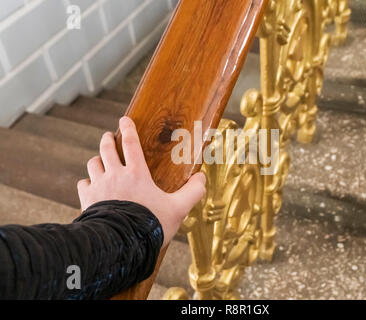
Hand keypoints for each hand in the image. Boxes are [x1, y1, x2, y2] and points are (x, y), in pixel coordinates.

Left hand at [77, 116, 205, 246]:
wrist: (121, 243)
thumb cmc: (151, 225)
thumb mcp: (178, 209)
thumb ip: (192, 193)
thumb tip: (202, 179)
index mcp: (137, 173)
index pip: (131, 143)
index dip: (127, 129)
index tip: (124, 119)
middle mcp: (116, 175)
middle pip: (107, 149)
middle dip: (107, 140)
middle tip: (108, 137)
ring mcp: (99, 186)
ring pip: (93, 164)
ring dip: (97, 160)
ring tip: (100, 161)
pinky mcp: (87, 200)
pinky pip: (83, 184)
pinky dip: (87, 182)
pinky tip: (91, 186)